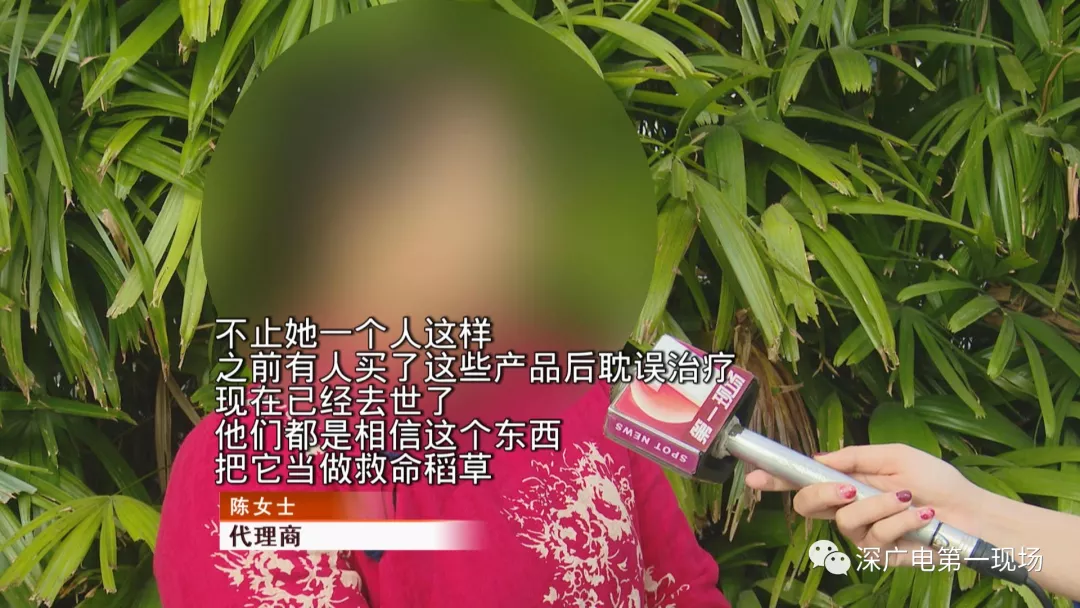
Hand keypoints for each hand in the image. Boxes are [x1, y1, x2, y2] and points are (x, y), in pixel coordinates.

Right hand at [744, 444, 986, 566]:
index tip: (752, 475)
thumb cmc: (936, 481)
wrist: (971, 513)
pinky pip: (876, 538)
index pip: (803, 481)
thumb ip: (853, 456)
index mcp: (847, 482)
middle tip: (850, 489)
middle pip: (808, 506)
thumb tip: (817, 459)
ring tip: (913, 501)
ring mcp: (862, 535)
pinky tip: (924, 517)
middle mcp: (847, 509)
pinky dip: (902, 522)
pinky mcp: (880, 556)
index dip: (775, 479)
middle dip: (824, 494)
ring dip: (882, 507)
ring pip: (847, 521)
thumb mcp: (894, 456)